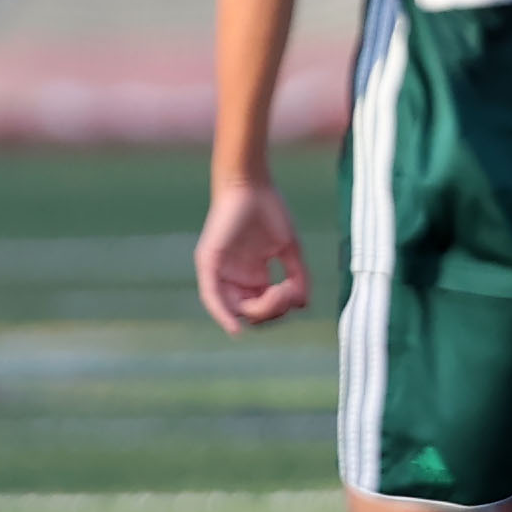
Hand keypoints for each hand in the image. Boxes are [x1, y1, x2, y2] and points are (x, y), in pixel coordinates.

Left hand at [195, 181, 309, 333]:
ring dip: (258, 310)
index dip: (282, 308)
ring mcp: (220, 272)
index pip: (265, 306)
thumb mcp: (289, 249)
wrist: (251, 184)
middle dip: (273, 310)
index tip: (297, 290)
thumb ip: (298, 276)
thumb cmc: (270, 210)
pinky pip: (212, 297)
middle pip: (251, 312)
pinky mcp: (208, 264)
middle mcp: (235, 277)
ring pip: (235, 309)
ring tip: (276, 293)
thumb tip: (303, 305)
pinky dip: (223, 314)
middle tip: (288, 290)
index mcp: (253, 275)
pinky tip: (236, 328)